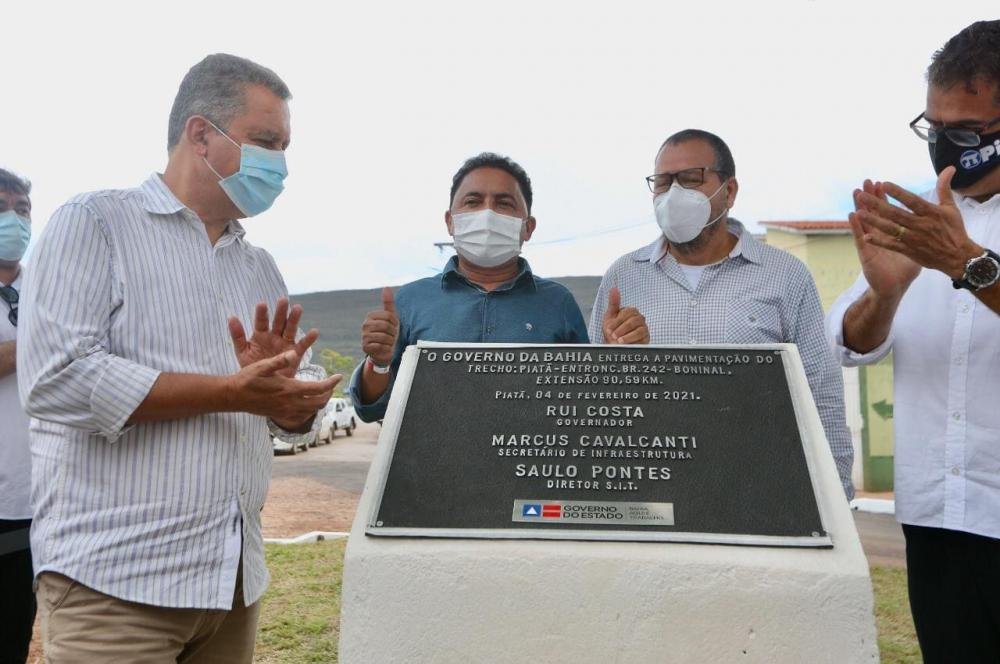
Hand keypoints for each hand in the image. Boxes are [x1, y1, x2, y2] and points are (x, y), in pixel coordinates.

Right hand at [228, 351, 341, 426]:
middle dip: (328, 393)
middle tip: (331, 383)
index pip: (318, 388)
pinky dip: (309, 410)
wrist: (233, 397)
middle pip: (319, 403)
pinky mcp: (279, 415)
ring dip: (320, 402)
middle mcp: (289, 403)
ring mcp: (284, 411)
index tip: (339, 376)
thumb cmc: (247, 378)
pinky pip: (301, 417)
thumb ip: (279, 360)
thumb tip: (294, 352)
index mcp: (289, 389)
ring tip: (321, 391)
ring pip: (311, 411)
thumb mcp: (262, 366)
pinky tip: (307, 401)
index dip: (331, 383)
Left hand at [229, 297, 319, 378]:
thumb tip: (231, 317)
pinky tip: (314, 332)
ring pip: (291, 329)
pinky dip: (309, 339)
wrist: (262, 384)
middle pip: (278, 321)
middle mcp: (274, 336)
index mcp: (260, 335)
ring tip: (297, 308)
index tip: (262, 304)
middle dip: (281, 311)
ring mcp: (285, 343)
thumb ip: (237, 335)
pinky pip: (302, 345)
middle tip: (283, 300)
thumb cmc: (251, 367)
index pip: (261, 322)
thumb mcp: (242, 351)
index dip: (262, 313)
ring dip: (294, 319)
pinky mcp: (295, 353)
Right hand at [361, 287, 398, 365]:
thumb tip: (386, 287)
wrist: (384, 351)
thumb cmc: (388, 332)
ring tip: (388, 342)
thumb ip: (388, 303)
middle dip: (393, 333)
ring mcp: (364, 336)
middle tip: (391, 336)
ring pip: (384, 337)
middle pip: (386, 326)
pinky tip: (383, 348)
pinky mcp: (365, 347)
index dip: (395, 323)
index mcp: (371, 316)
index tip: (394, 327)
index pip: (389, 316)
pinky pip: (380, 346)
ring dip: (390, 341)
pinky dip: (385, 348)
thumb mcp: (390, 317)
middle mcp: (365, 325)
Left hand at [602, 287, 649, 343]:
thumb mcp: (610, 316)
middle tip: (612, 335)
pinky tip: (624, 344)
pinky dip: (632, 340)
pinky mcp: (646, 338)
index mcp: (631, 312)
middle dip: (621, 329)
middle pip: (633, 320)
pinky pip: (642, 338)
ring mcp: (644, 328)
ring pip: (639, 329)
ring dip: (626, 335)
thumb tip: (613, 288)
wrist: (614, 346)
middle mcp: (639, 319)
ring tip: (618, 340)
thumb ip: (613, 303)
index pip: (627, 312)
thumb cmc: (612, 331)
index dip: (617, 321)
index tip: (608, 328)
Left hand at [853, 168, 979, 282]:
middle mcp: (921, 225)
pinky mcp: (909, 250)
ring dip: (874, 221)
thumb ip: (944, 188)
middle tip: (861, 195)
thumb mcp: (951, 208)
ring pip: (890, 228)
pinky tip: (866, 236)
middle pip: (895, 213)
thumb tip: (949, 168)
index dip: (898, 193)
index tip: (883, 183)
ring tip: (859, 213)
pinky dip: (879, 241)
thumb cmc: (954, 230)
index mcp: (931, 213)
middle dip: (877, 204)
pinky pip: (892, 245)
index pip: (912, 201)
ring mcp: (913, 238)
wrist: (958, 257)